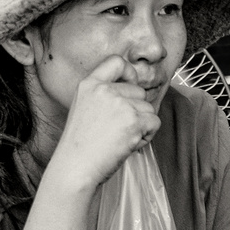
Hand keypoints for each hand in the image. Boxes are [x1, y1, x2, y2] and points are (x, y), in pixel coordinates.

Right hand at [49, 56, 161, 190]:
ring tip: (120, 138)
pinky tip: (129, 143)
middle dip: (135, 110)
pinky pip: (154, 122)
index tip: (130, 85)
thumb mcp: (84, 108)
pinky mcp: (134, 120)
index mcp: (89, 85)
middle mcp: (104, 90)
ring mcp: (120, 104)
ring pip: (148, 108)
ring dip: (141, 125)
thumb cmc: (81, 145)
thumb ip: (104, 95)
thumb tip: (134, 90)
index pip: (116, 61)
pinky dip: (147, 135)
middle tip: (118, 129)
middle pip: (138, 90)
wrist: (75, 168)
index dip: (129, 72)